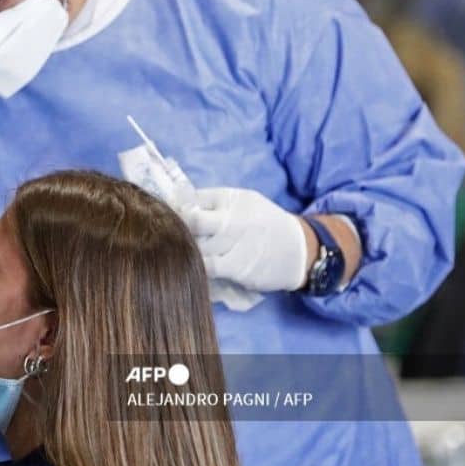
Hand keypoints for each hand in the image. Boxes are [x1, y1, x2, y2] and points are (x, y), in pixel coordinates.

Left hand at [179, 187, 308, 292]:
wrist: (299, 250)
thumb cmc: (264, 225)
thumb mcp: (243, 203)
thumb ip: (213, 203)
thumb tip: (176, 204)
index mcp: (231, 198)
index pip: (192, 198)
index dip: (175, 208)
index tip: (165, 217)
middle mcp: (233, 218)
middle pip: (192, 221)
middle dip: (176, 228)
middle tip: (169, 237)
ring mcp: (235, 243)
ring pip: (196, 246)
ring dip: (183, 250)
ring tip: (177, 253)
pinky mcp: (238, 267)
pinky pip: (206, 267)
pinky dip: (195, 267)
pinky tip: (191, 266)